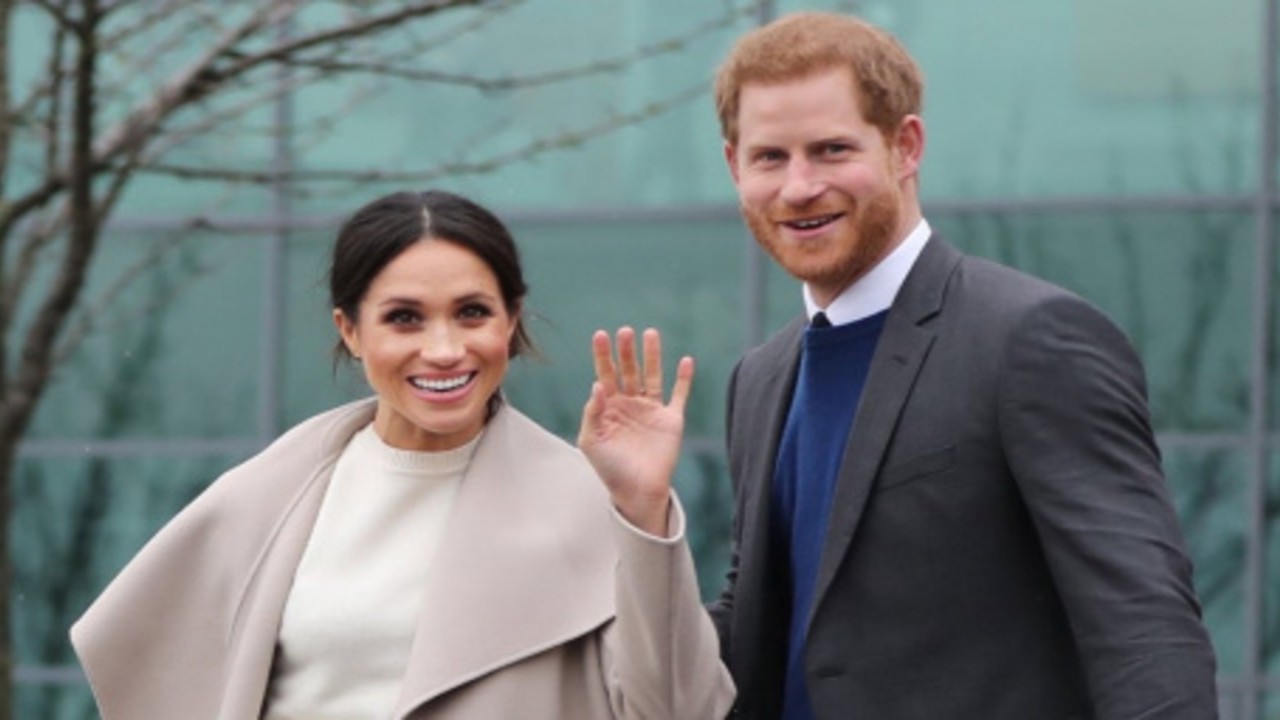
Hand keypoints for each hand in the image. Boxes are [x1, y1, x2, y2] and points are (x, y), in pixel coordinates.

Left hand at [578, 326, 693, 536]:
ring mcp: (651, 410)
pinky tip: (686, 360)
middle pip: (628, 370)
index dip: (603, 355)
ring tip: (650, 333)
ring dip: (652, 355)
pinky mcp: (672, 419)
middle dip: (627, 351)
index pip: (605, 375)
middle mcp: (630, 404)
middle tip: (625, 331)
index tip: (600, 335)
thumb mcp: (590, 441)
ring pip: (653, 375)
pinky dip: (684, 378)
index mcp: (609, 407)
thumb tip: (597, 385)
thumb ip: (592, 412)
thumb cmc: (609, 468)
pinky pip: (679, 394)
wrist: (637, 491)